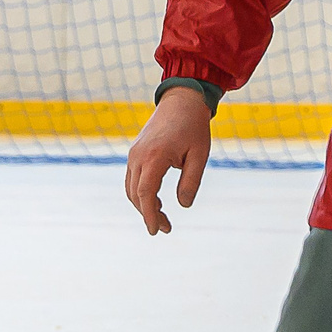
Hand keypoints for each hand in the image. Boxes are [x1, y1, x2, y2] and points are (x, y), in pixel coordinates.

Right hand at [125, 86, 212, 234]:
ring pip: (132, 188)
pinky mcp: (135, 152)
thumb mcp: (199, 155)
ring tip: (162, 218)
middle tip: (166, 229)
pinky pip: (133, 178)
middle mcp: (138, 156)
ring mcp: (134, 153)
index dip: (149, 215)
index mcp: (155, 156)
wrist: (182, 101)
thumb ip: (191, 181)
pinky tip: (156, 201)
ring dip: (143, 205)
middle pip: (136, 194)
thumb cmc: (194, 127)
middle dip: (148, 214)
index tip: (157, 230)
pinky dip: (141, 193)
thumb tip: (183, 205)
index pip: (146, 193)